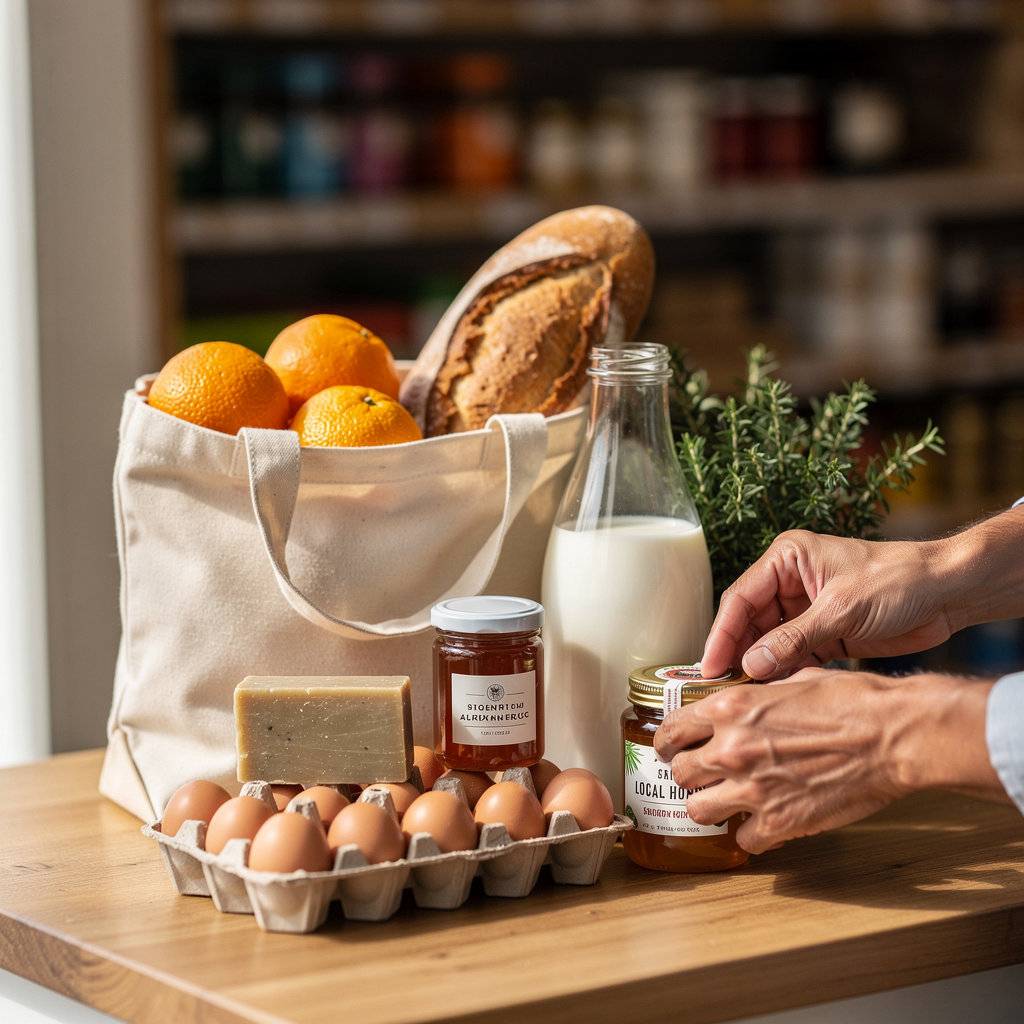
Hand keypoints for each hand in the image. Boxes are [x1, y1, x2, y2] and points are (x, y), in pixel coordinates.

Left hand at [653, 669, 1001, 853]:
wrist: (893, 735)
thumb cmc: (853, 701)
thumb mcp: (792, 681)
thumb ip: (758, 696)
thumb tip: (746, 700)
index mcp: (731, 709)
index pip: (671, 730)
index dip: (667, 742)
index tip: (670, 747)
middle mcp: (731, 748)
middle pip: (679, 772)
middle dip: (688, 774)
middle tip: (701, 776)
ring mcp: (752, 789)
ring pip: (697, 811)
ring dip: (709, 807)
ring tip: (724, 802)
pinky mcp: (780, 822)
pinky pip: (744, 840)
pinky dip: (752, 835)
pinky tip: (763, 823)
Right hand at [701, 530, 952, 680]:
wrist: (949, 592)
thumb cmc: (899, 580)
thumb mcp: (842, 608)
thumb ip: (795, 638)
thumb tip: (752, 664)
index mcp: (787, 558)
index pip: (741, 598)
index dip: (722, 633)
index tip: (709, 666)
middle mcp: (790, 581)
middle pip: (750, 621)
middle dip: (738, 653)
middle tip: (722, 687)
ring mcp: (807, 607)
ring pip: (769, 641)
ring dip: (760, 665)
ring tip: (746, 693)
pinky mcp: (825, 631)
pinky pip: (793, 654)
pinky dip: (785, 672)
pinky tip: (776, 691)